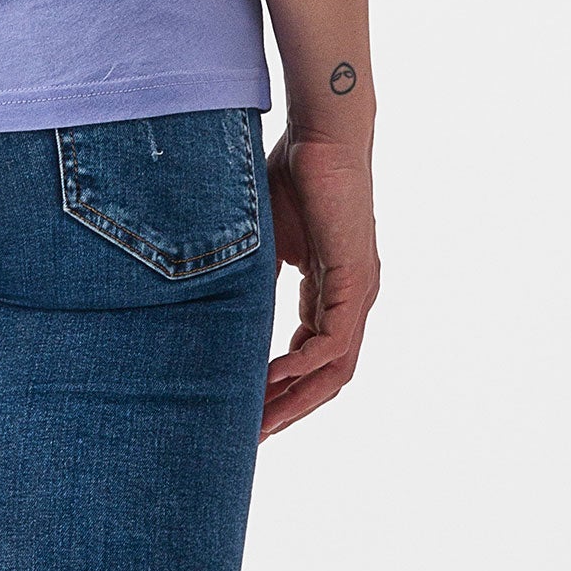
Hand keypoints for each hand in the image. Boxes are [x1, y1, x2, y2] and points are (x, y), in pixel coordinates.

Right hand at [261, 130, 378, 438]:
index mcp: (331, 290)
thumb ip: (250, 273)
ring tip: (260, 421)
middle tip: (252, 436)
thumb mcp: (262, 236)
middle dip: (289, 408)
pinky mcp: (358, 279)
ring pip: (335, 368)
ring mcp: (359, 292)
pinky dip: (306, 364)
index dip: (282, 386)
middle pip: (327, 375)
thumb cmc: (291, 172)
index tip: (248, 409)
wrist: (323, 134)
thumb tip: (211, 298)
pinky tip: (275, 377)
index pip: (311, 355)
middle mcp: (351, 299)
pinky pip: (335, 339)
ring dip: (298, 398)